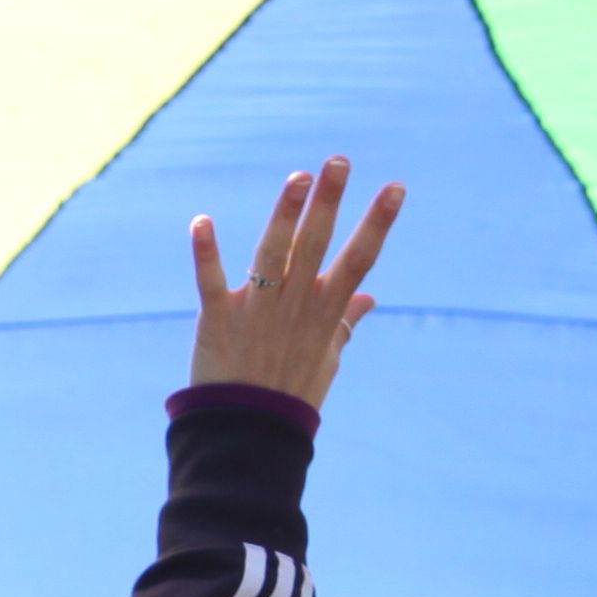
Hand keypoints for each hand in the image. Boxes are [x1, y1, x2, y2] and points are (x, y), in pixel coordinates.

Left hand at [188, 157, 402, 406]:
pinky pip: (211, 282)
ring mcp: (257, 312)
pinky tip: (201, 222)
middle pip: (316, 247)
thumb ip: (344, 324)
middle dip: (329, 203)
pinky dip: (206, 253)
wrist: (248, 436)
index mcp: (324, 313)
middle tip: (338, 161)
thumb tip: (369, 298)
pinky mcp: (218, 320)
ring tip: (298, 179)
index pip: (358, 261)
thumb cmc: (290, 395)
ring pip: (272, 256)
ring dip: (284, 215)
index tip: (394, 188)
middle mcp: (294, 307)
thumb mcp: (326, 359)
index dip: (377, 223)